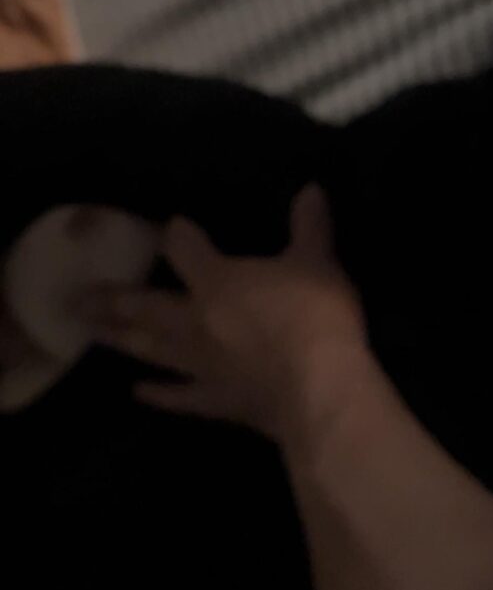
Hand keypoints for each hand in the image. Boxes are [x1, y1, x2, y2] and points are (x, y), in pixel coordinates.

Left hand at [91, 186, 367, 448]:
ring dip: (120, 339)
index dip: (178, 236)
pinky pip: (178, 397)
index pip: (185, 249)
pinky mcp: (215, 401)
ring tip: (91, 332)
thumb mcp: (318, 263)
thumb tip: (310, 188)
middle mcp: (197, 320)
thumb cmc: (316, 317)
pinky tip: (137, 392)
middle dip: (113, 298)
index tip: (174, 228)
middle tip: (76, 297)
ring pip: (150, 348)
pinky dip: (158, 395)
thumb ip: (310, 227)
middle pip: (145, 305)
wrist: (319, 388)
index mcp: (218, 281)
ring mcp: (201, 364)